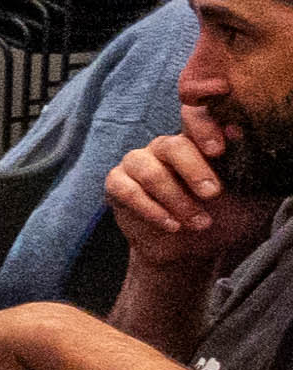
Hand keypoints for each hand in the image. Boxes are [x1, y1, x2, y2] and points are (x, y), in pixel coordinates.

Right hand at [114, 121, 265, 307]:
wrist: (191, 252)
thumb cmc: (223, 218)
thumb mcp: (250, 196)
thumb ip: (254, 169)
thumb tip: (252, 140)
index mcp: (197, 142)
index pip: (195, 117)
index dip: (204, 128)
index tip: (219, 151)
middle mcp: (165, 146)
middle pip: (173, 145)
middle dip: (193, 171)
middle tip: (212, 195)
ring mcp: (138, 162)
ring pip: (149, 170)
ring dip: (175, 199)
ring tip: (196, 223)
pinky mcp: (116, 183)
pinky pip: (127, 190)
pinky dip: (151, 210)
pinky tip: (171, 225)